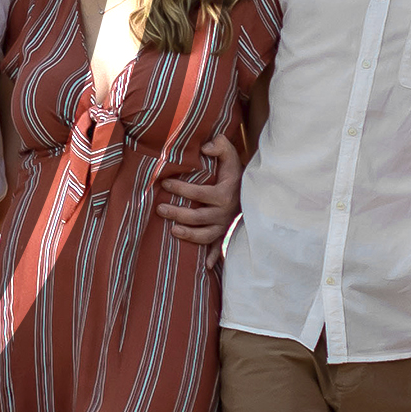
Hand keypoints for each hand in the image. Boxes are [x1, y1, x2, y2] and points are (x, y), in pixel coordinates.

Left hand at [156, 125, 244, 246]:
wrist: (250, 186)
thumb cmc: (234, 168)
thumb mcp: (228, 152)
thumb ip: (218, 145)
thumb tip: (205, 148)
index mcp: (225, 193)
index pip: (201, 193)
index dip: (182, 189)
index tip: (165, 183)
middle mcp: (225, 212)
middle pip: (199, 217)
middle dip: (178, 213)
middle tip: (160, 208)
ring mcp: (225, 224)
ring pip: (206, 235)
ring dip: (189, 235)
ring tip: (172, 230)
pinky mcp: (225, 231)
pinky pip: (219, 246)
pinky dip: (212, 256)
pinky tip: (204, 266)